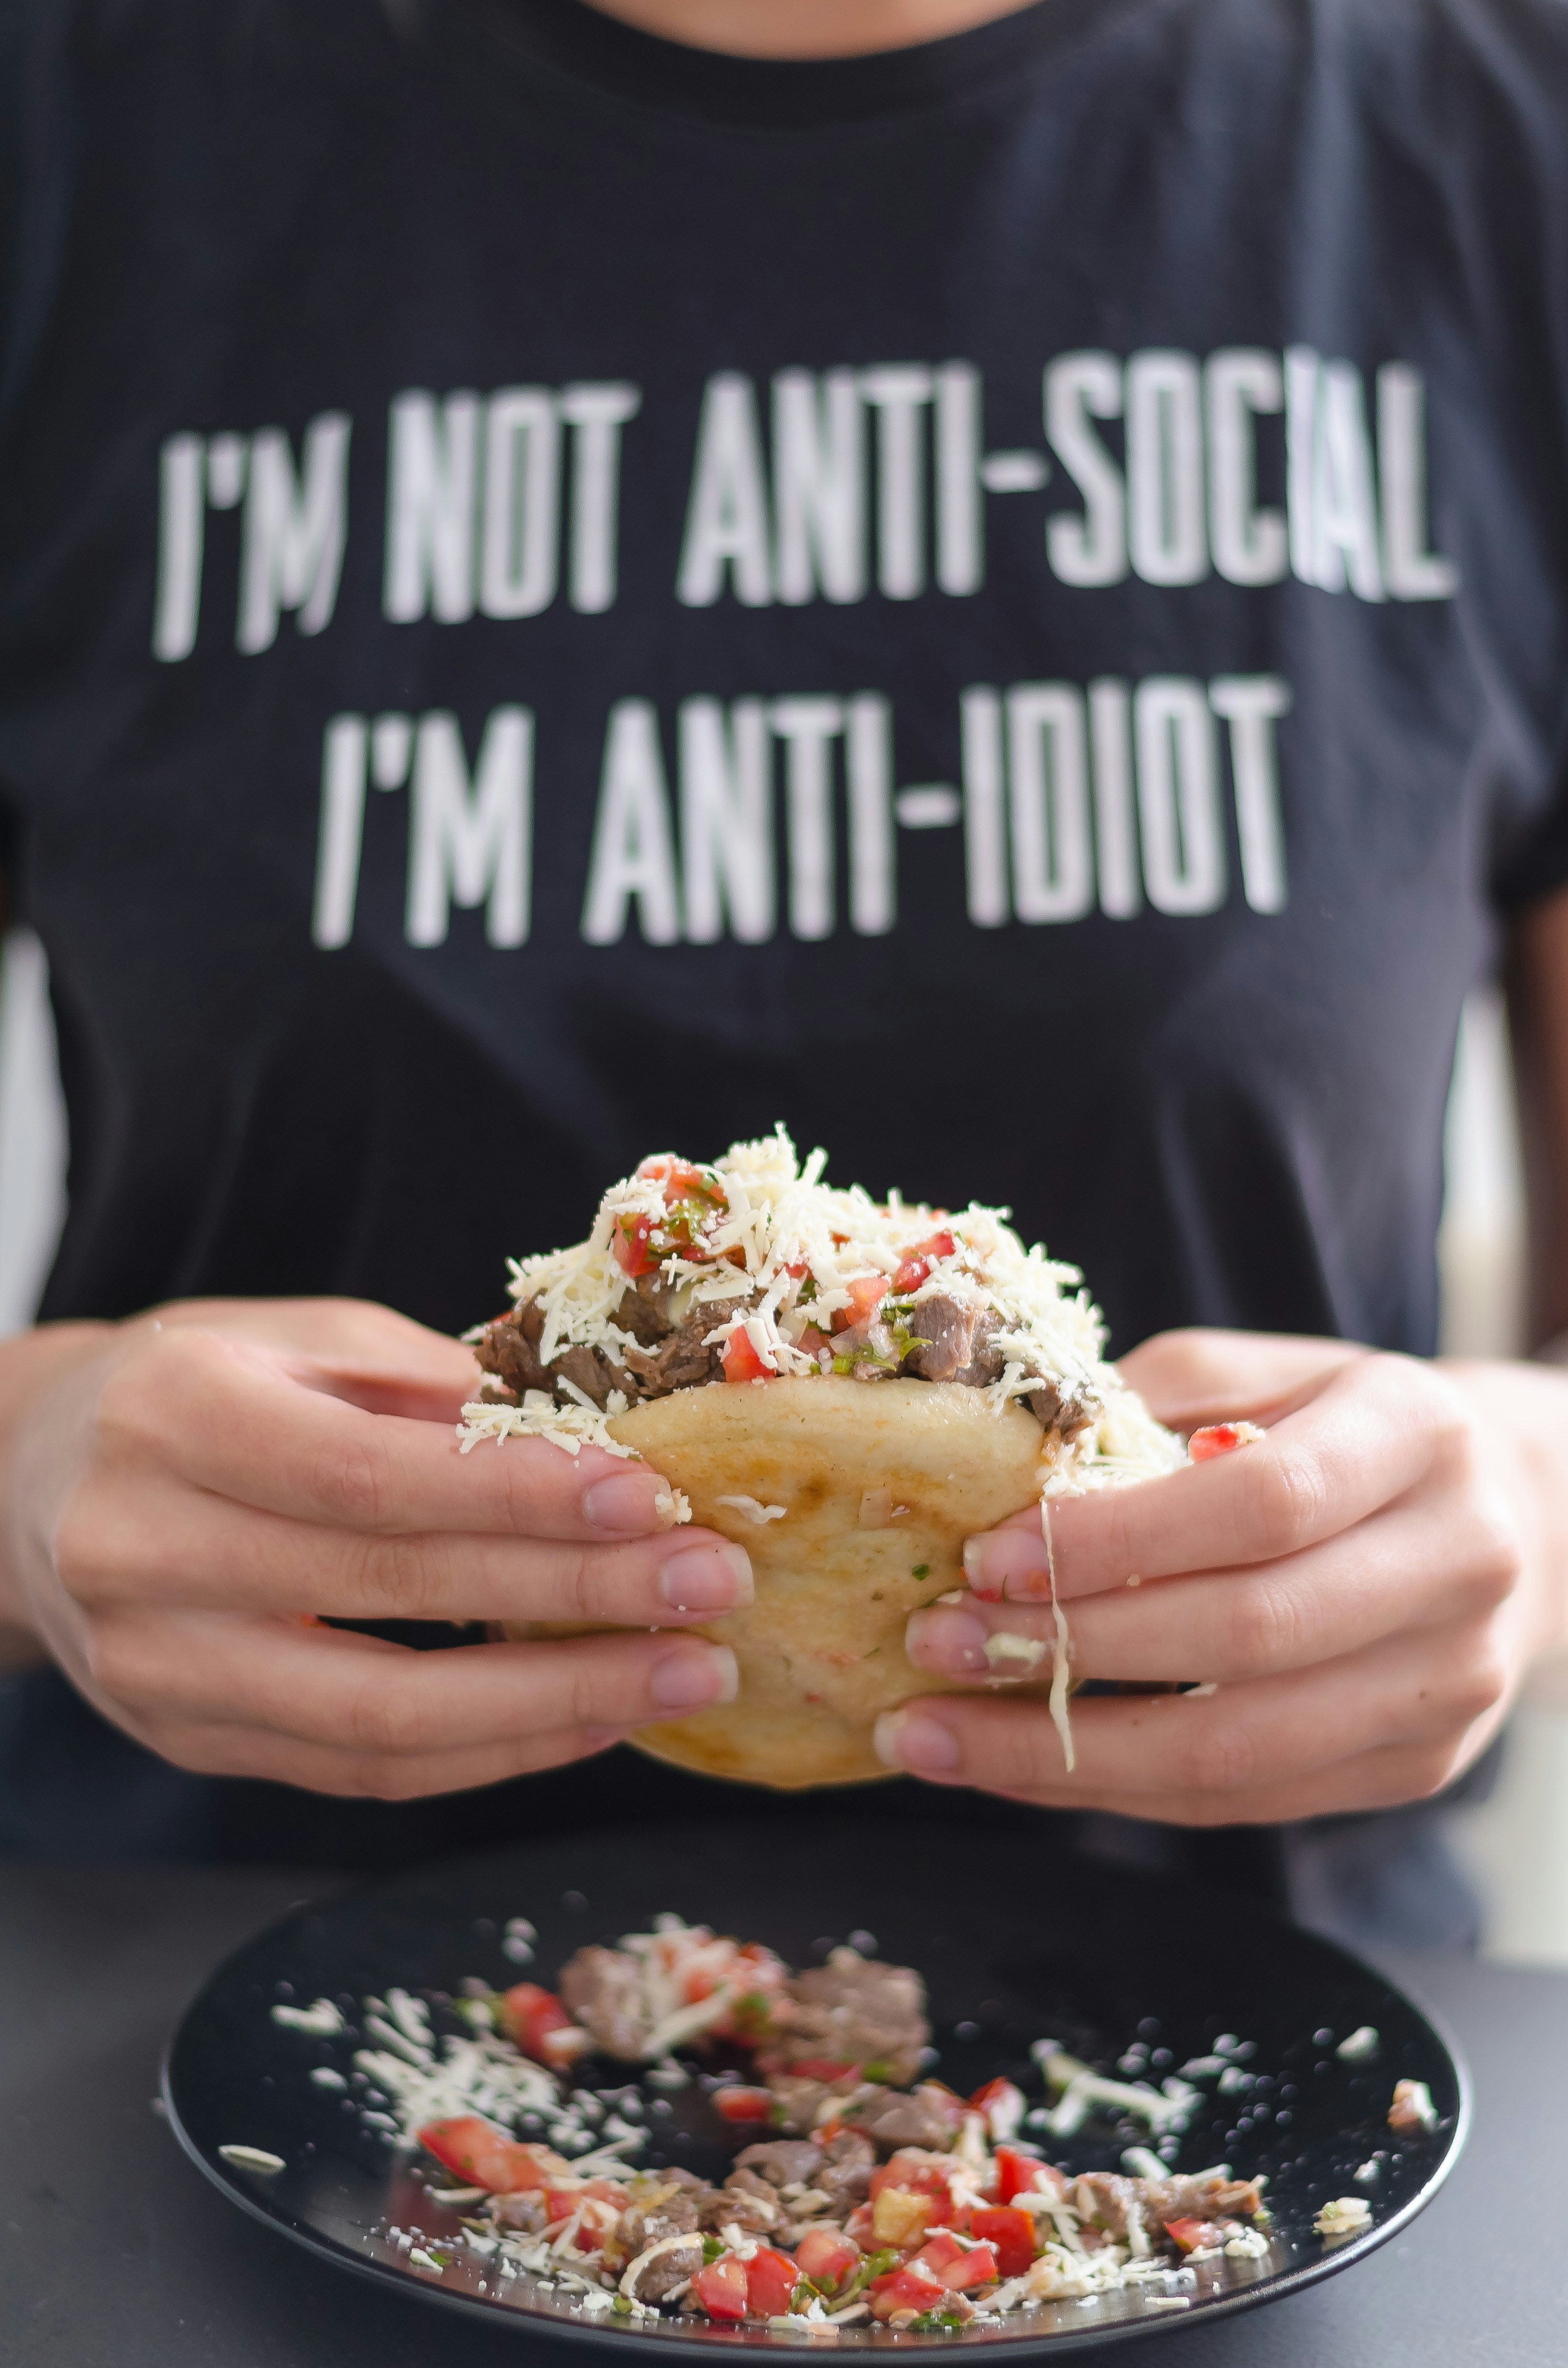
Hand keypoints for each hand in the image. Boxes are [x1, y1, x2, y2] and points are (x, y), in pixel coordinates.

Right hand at [0, 1299, 745, 1797]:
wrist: (29, 1482)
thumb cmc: (195, 1387)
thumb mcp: (300, 1338)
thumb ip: (434, 1385)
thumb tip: (605, 1435)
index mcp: (175, 1417)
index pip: (371, 1478)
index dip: (519, 1498)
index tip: (653, 1496)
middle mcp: (144, 1550)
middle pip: (388, 1597)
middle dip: (573, 1600)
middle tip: (711, 1587)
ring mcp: (156, 1667)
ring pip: (380, 1721)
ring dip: (555, 1706)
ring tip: (686, 1676)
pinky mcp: (186, 1741)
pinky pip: (359, 1770)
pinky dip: (492, 1753)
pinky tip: (594, 1718)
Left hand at [881, 1329, 1567, 1822]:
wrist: (1508, 1517)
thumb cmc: (1340, 1428)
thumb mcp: (1261, 1373)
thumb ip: (1148, 1404)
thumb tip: (998, 1469)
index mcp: (1416, 1436)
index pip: (1261, 1503)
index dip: (1115, 1540)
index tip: (984, 1557)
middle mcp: (1457, 1564)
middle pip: (1249, 1635)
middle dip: (1070, 1651)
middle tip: (932, 1646)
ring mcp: (1449, 1684)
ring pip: (1239, 1749)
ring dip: (1064, 1754)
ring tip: (934, 1737)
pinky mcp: (1416, 1768)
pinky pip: (1244, 1800)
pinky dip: (1112, 1791)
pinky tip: (1015, 1767)